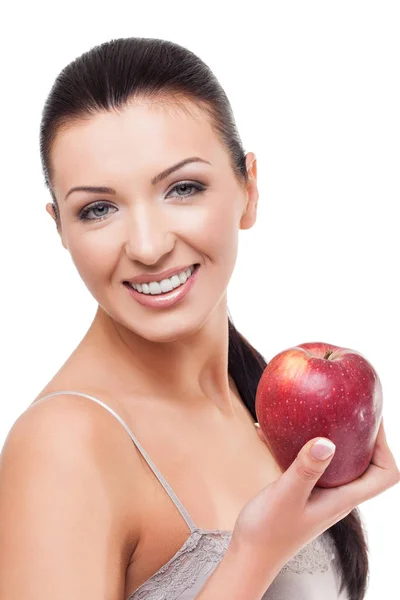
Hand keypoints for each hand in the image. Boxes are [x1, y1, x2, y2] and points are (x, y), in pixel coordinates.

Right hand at [231, 417, 399, 566]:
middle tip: (345, 409)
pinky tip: (271, 433)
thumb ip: (306, 469)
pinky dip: (298, 446)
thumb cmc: (269, 532)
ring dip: (329, 437)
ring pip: (336, 460)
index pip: (384, 475)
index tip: (372, 420)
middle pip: (366, 463)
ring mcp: (320, 493)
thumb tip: (327, 442)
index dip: (385, 447)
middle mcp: (337, 495)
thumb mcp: (286, 495)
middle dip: (361, 434)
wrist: (249, 556)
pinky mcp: (303, 490)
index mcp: (343, 498)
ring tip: (314, 414)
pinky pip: (310, 462)